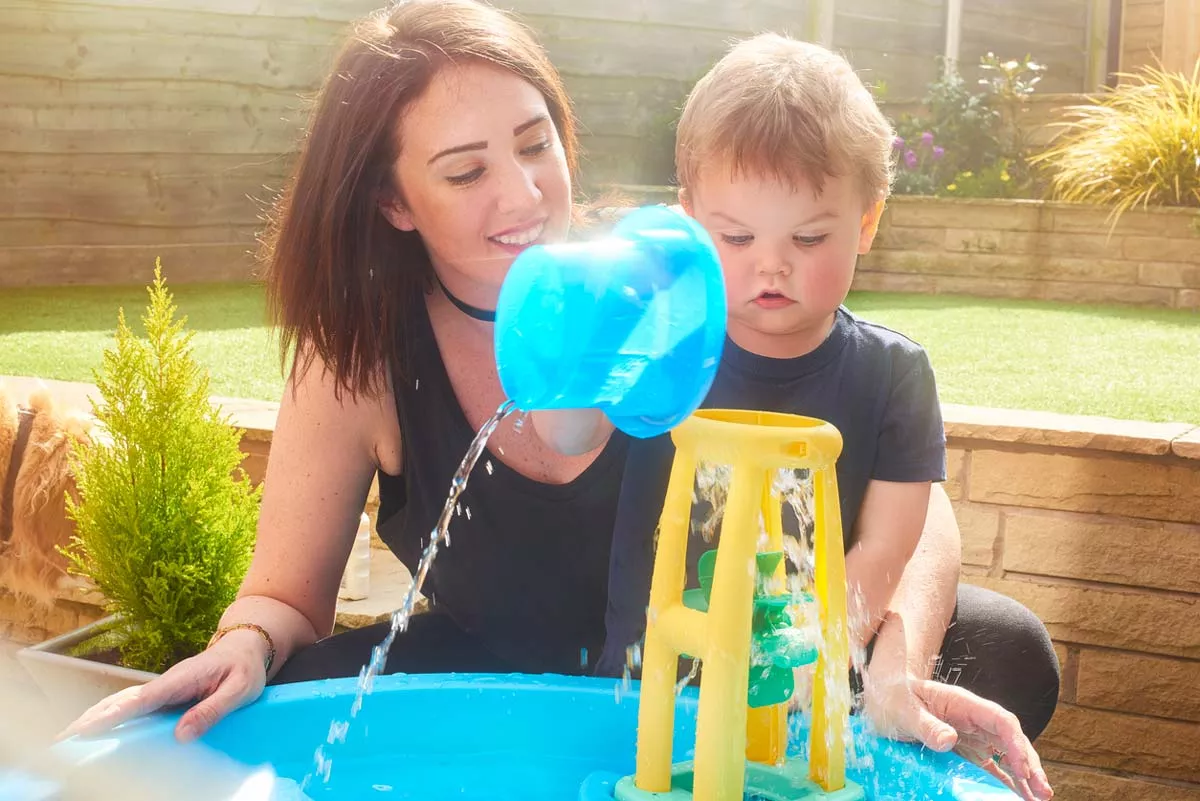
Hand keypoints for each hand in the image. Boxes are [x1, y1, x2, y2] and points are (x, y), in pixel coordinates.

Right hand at [59, 630, 267, 742]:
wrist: (246, 646)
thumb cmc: (245, 668)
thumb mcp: (240, 690)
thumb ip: (212, 710)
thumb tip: (181, 736)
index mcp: (182, 679)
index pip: (142, 700)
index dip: (114, 715)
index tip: (87, 729)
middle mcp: (166, 682)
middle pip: (121, 701)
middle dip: (91, 719)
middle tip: (61, 740)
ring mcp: (163, 687)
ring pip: (122, 702)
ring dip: (94, 717)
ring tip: (67, 737)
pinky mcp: (164, 694)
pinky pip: (132, 706)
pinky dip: (109, 716)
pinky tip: (94, 728)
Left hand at [863, 670, 1052, 800]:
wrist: (886, 694)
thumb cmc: (895, 697)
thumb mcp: (906, 711)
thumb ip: (926, 725)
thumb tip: (948, 739)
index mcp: (964, 704)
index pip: (1001, 721)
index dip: (1016, 744)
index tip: (1024, 769)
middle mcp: (975, 719)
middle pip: (1011, 740)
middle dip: (1029, 765)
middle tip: (1043, 791)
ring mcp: (973, 734)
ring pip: (1007, 754)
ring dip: (1024, 775)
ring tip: (1039, 798)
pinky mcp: (967, 748)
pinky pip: (992, 764)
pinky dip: (1007, 779)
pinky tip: (1018, 795)